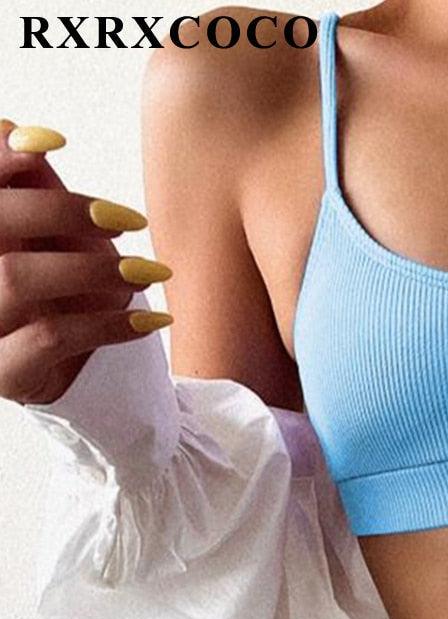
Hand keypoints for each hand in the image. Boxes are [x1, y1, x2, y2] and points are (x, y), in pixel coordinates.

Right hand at [0, 120, 172, 404]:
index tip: (56, 141)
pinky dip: (108, 324)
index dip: (0, 156)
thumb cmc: (66, 292)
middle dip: (62, 211)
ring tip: (150, 272)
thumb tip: (22, 132)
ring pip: (16, 280)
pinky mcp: (2, 373)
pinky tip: (151, 319)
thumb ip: (34, 189)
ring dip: (93, 269)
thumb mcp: (57, 238)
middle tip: (130, 219)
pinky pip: (50, 338)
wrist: (86, 376)